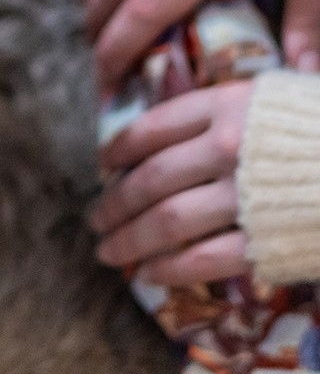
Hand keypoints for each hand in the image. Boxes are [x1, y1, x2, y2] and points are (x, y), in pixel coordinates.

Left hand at [91, 82, 251, 286]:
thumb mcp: (279, 99)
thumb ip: (231, 110)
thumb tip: (186, 126)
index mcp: (226, 106)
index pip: (152, 127)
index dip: (119, 148)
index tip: (103, 164)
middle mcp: (226, 146)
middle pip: (148, 178)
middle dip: (114, 203)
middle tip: (94, 219)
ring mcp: (244, 194)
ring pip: (165, 219)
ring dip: (129, 239)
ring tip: (108, 251)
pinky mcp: (266, 240)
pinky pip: (201, 258)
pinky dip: (168, 268)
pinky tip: (149, 274)